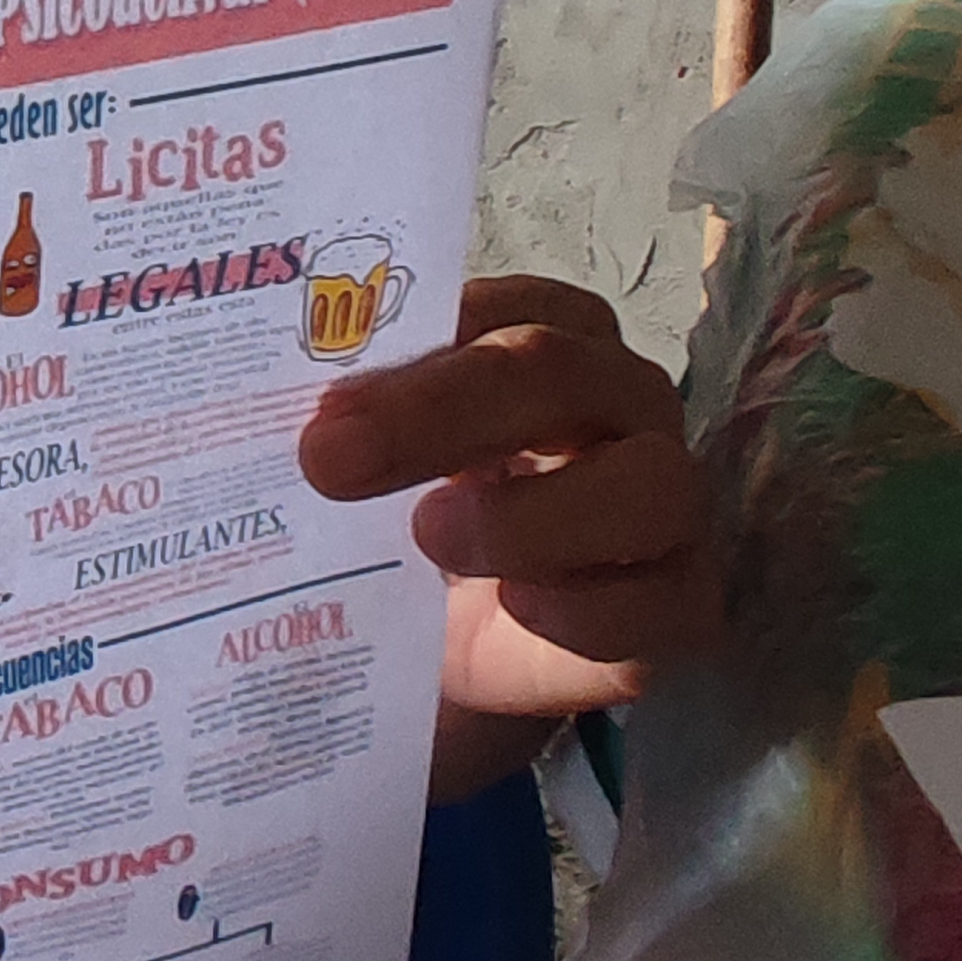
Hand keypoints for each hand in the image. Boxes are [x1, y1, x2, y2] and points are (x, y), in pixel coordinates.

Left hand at [298, 275, 719, 724]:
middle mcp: (621, 404)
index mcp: (546, 342)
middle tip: (330, 456)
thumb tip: (278, 408)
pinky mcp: (683, 605)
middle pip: (557, 372)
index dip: (423, 340)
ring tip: (429, 536)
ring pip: (645, 483)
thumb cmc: (402, 526)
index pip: (509, 305)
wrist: (440, 655)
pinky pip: (663, 598)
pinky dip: (586, 607)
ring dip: (528, 513)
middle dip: (439, 410)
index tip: (326, 392)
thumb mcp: (366, 464)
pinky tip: (515, 606)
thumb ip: (342, 421)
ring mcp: (668, 504)